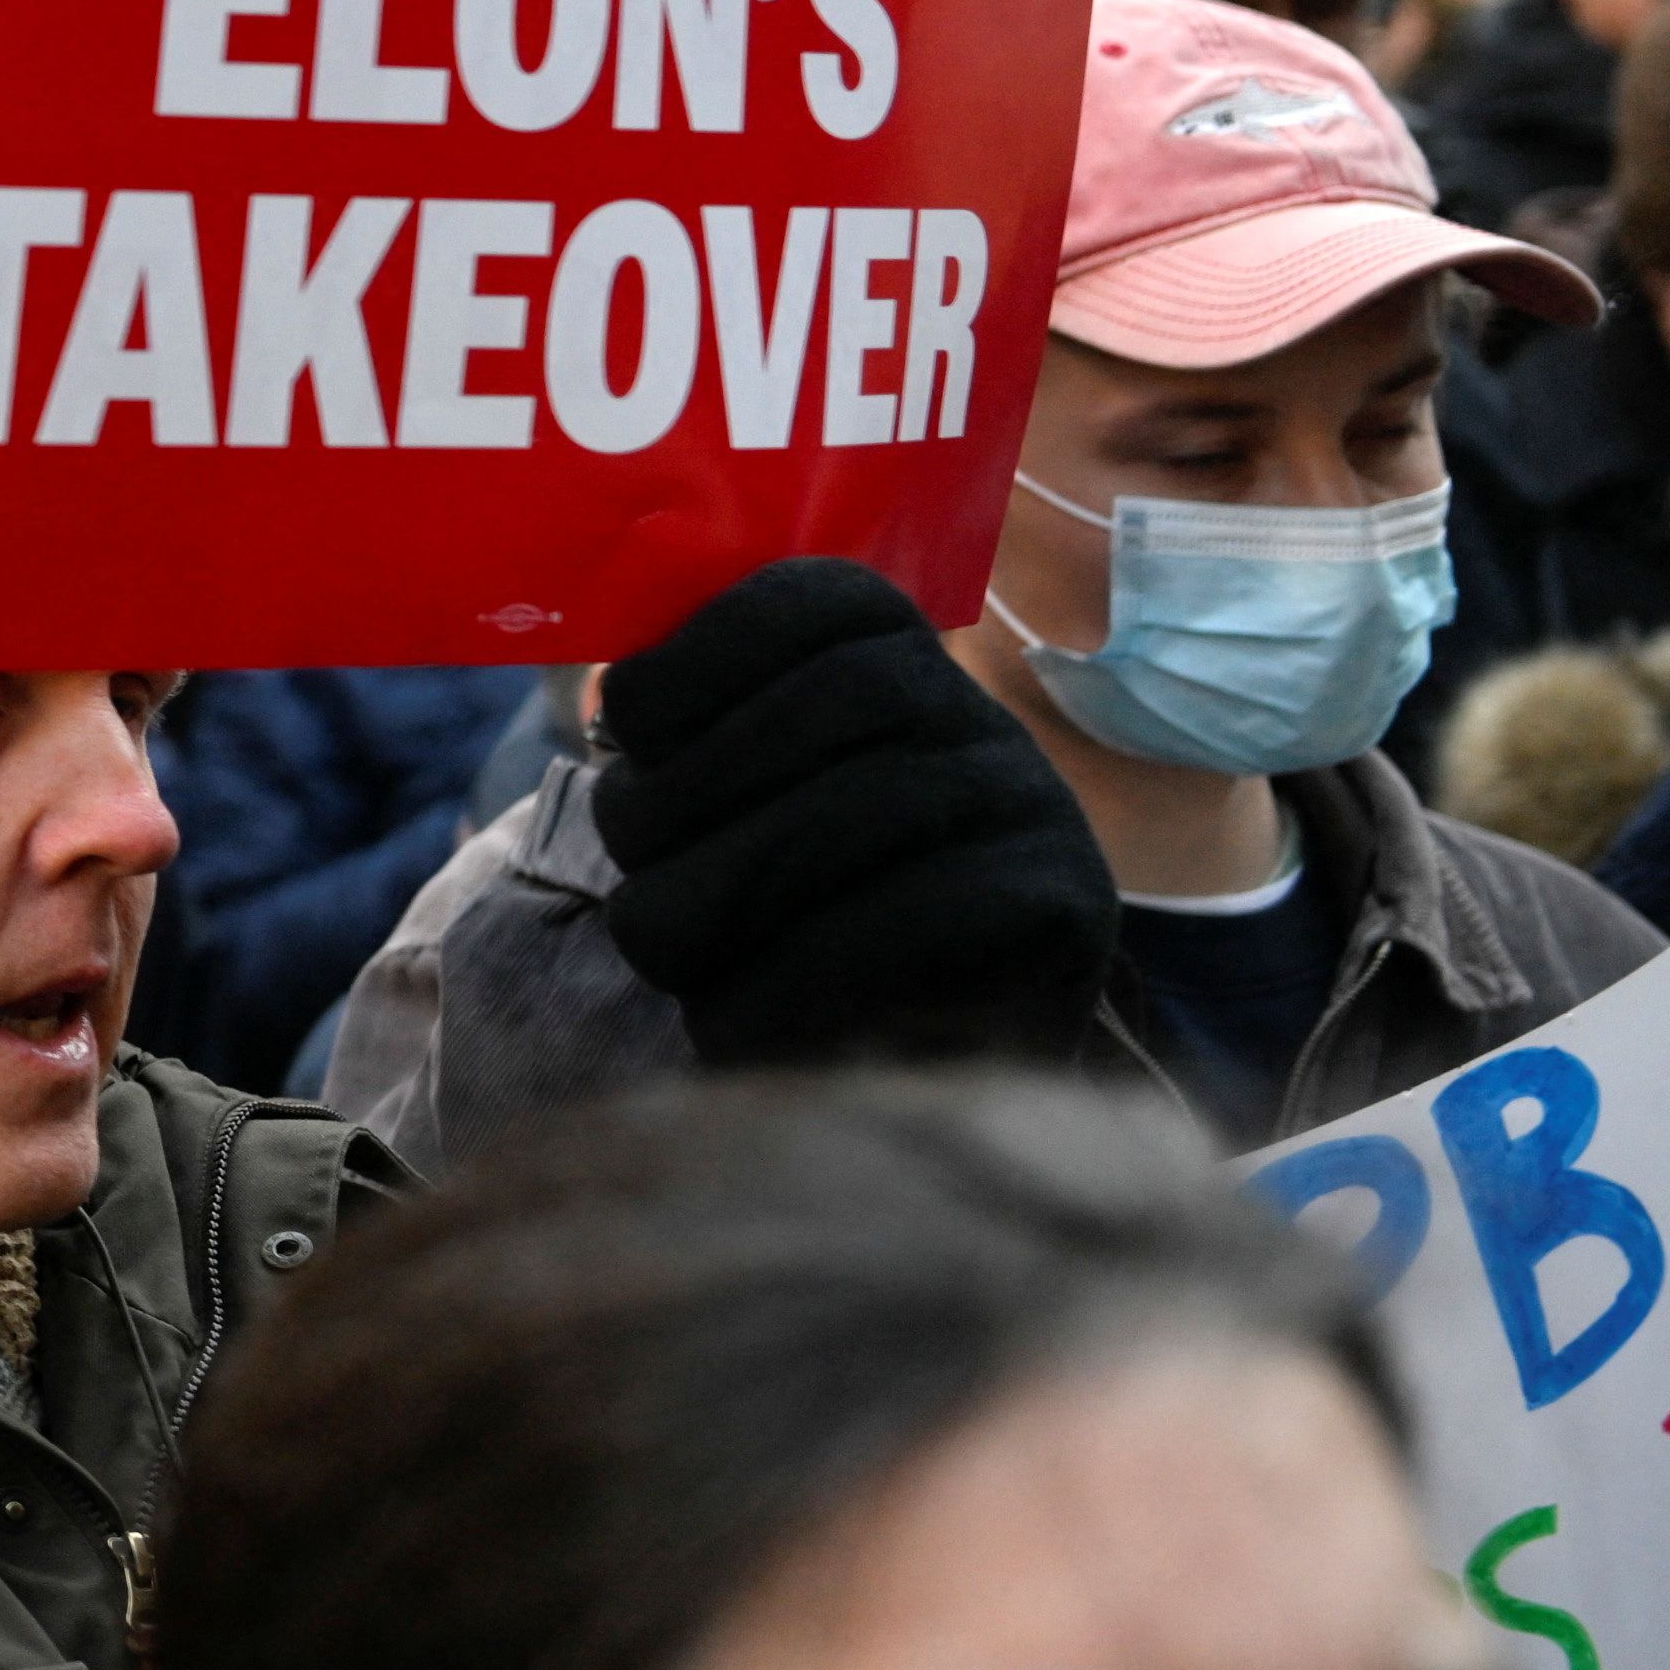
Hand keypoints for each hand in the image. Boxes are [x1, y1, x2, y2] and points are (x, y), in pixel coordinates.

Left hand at [591, 558, 1116, 1073]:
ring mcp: (1034, 803)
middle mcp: (981, 718)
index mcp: (901, 662)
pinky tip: (741, 1024)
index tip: (628, 722)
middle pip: (814, 709)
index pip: (808, 600)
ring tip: (683, 963)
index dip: (698, 653)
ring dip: (712, 909)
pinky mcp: (1064, 906)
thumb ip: (682, 743)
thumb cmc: (797, 926)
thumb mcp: (736, 817)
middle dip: (681, 803)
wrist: (932, 1070)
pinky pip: (889, 930)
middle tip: (638, 886)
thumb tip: (604, 691)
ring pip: (836, 820)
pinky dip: (777, 991)